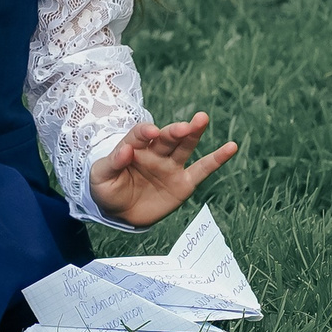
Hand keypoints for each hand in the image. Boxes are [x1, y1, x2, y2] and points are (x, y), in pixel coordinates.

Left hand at [88, 113, 237, 227]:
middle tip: (183, 126)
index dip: (144, 132)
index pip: (140, 135)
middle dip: (174, 131)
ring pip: (184, 147)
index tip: (150, 132)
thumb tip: (126, 149)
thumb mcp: (100, 177)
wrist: (119, 213)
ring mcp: (171, 166)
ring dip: (193, 133)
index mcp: (134, 147)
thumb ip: (112, 162)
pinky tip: (231, 147)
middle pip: (166, 137)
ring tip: (202, 119)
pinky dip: (217, 159)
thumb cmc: (108, 189)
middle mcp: (155, 152)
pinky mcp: (184, 183)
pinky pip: (202, 170)